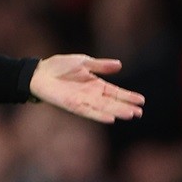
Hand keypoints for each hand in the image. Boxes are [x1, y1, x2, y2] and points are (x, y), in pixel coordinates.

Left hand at [29, 54, 143, 122]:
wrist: (40, 72)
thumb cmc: (59, 66)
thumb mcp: (83, 62)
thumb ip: (101, 65)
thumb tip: (120, 65)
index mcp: (95, 84)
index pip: (115, 92)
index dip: (128, 96)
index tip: (142, 100)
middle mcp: (91, 95)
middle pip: (112, 102)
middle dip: (126, 107)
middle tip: (140, 113)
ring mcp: (83, 101)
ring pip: (104, 108)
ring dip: (117, 112)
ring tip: (130, 115)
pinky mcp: (73, 105)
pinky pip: (89, 112)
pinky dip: (99, 116)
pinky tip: (111, 119)